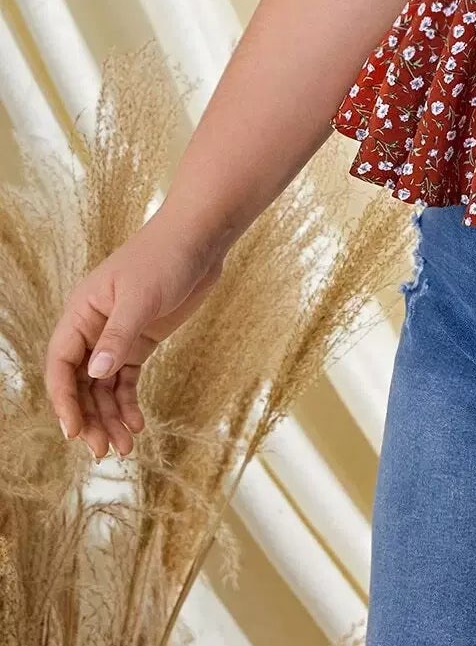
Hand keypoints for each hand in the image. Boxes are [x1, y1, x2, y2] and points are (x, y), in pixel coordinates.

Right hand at [45, 212, 227, 457]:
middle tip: (103, 450)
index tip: (74, 431)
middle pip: (80, 383)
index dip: (63, 400)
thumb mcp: (141, 296)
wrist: (201, 237)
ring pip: (103, 387)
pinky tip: (137, 423)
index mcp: (81, 313)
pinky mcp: (141, 340)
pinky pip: (126, 379)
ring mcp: (117, 335)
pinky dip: (128, 402)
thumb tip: (94, 373)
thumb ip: (118, 335)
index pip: (61, 364)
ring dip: (110, 417)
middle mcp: (93, 328)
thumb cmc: (165, 256)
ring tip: (125, 447)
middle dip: (89, 417)